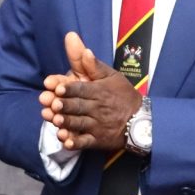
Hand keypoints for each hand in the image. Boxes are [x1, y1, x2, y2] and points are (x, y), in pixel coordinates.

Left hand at [39, 33, 139, 151]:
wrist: (141, 119)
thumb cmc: (123, 95)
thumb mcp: (112, 76)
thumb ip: (94, 66)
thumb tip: (86, 51)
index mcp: (98, 91)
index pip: (82, 89)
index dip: (70, 89)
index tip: (58, 88)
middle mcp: (97, 108)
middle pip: (78, 106)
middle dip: (65, 105)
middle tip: (53, 104)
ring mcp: (97, 125)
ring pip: (80, 124)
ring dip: (68, 123)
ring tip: (57, 121)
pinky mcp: (97, 140)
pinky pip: (86, 142)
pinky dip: (76, 143)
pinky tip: (66, 142)